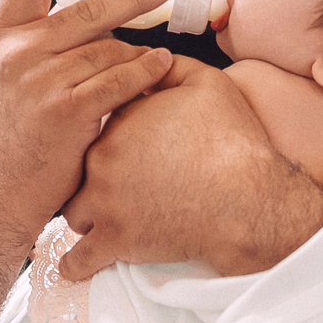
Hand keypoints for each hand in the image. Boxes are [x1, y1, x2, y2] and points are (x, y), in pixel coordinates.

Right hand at [0, 0, 176, 242]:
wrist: (4, 189)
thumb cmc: (20, 131)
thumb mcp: (13, 76)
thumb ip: (42, 41)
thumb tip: (98, 7)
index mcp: (2, 38)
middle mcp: (17, 53)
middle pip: (87, 9)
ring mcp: (40, 81)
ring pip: (110, 48)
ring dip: (140, 51)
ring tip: (160, 53)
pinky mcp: (67, 110)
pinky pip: (122, 79)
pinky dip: (147, 72)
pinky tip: (162, 67)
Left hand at [57, 63, 322, 279]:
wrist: (248, 198)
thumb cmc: (233, 142)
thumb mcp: (208, 84)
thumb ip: (171, 65)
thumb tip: (151, 57)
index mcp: (119, 121)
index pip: (98, 122)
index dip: (111, 135)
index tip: (124, 147)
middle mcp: (102, 159)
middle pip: (80, 166)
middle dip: (95, 174)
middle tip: (119, 183)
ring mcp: (104, 202)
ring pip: (74, 211)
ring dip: (87, 215)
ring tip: (103, 219)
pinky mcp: (114, 241)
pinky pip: (78, 258)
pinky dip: (77, 264)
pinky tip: (76, 266)